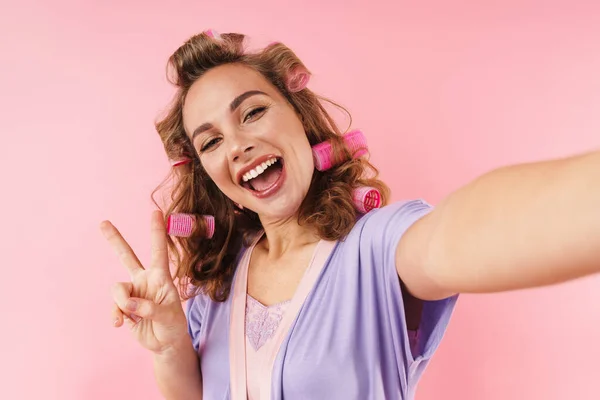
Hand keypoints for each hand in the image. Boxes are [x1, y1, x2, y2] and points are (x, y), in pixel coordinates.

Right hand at [101, 210, 189, 354]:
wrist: (164, 343)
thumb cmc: (173, 325)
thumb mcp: (168, 317)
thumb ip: (149, 308)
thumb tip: (128, 303)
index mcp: (160, 277)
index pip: (159, 251)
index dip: (157, 232)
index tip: (156, 212)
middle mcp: (145, 280)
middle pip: (127, 256)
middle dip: (115, 240)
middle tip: (103, 223)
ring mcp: (132, 292)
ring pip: (117, 289)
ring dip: (121, 304)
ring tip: (131, 316)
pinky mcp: (123, 306)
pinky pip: (113, 306)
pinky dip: (115, 315)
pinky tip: (121, 324)